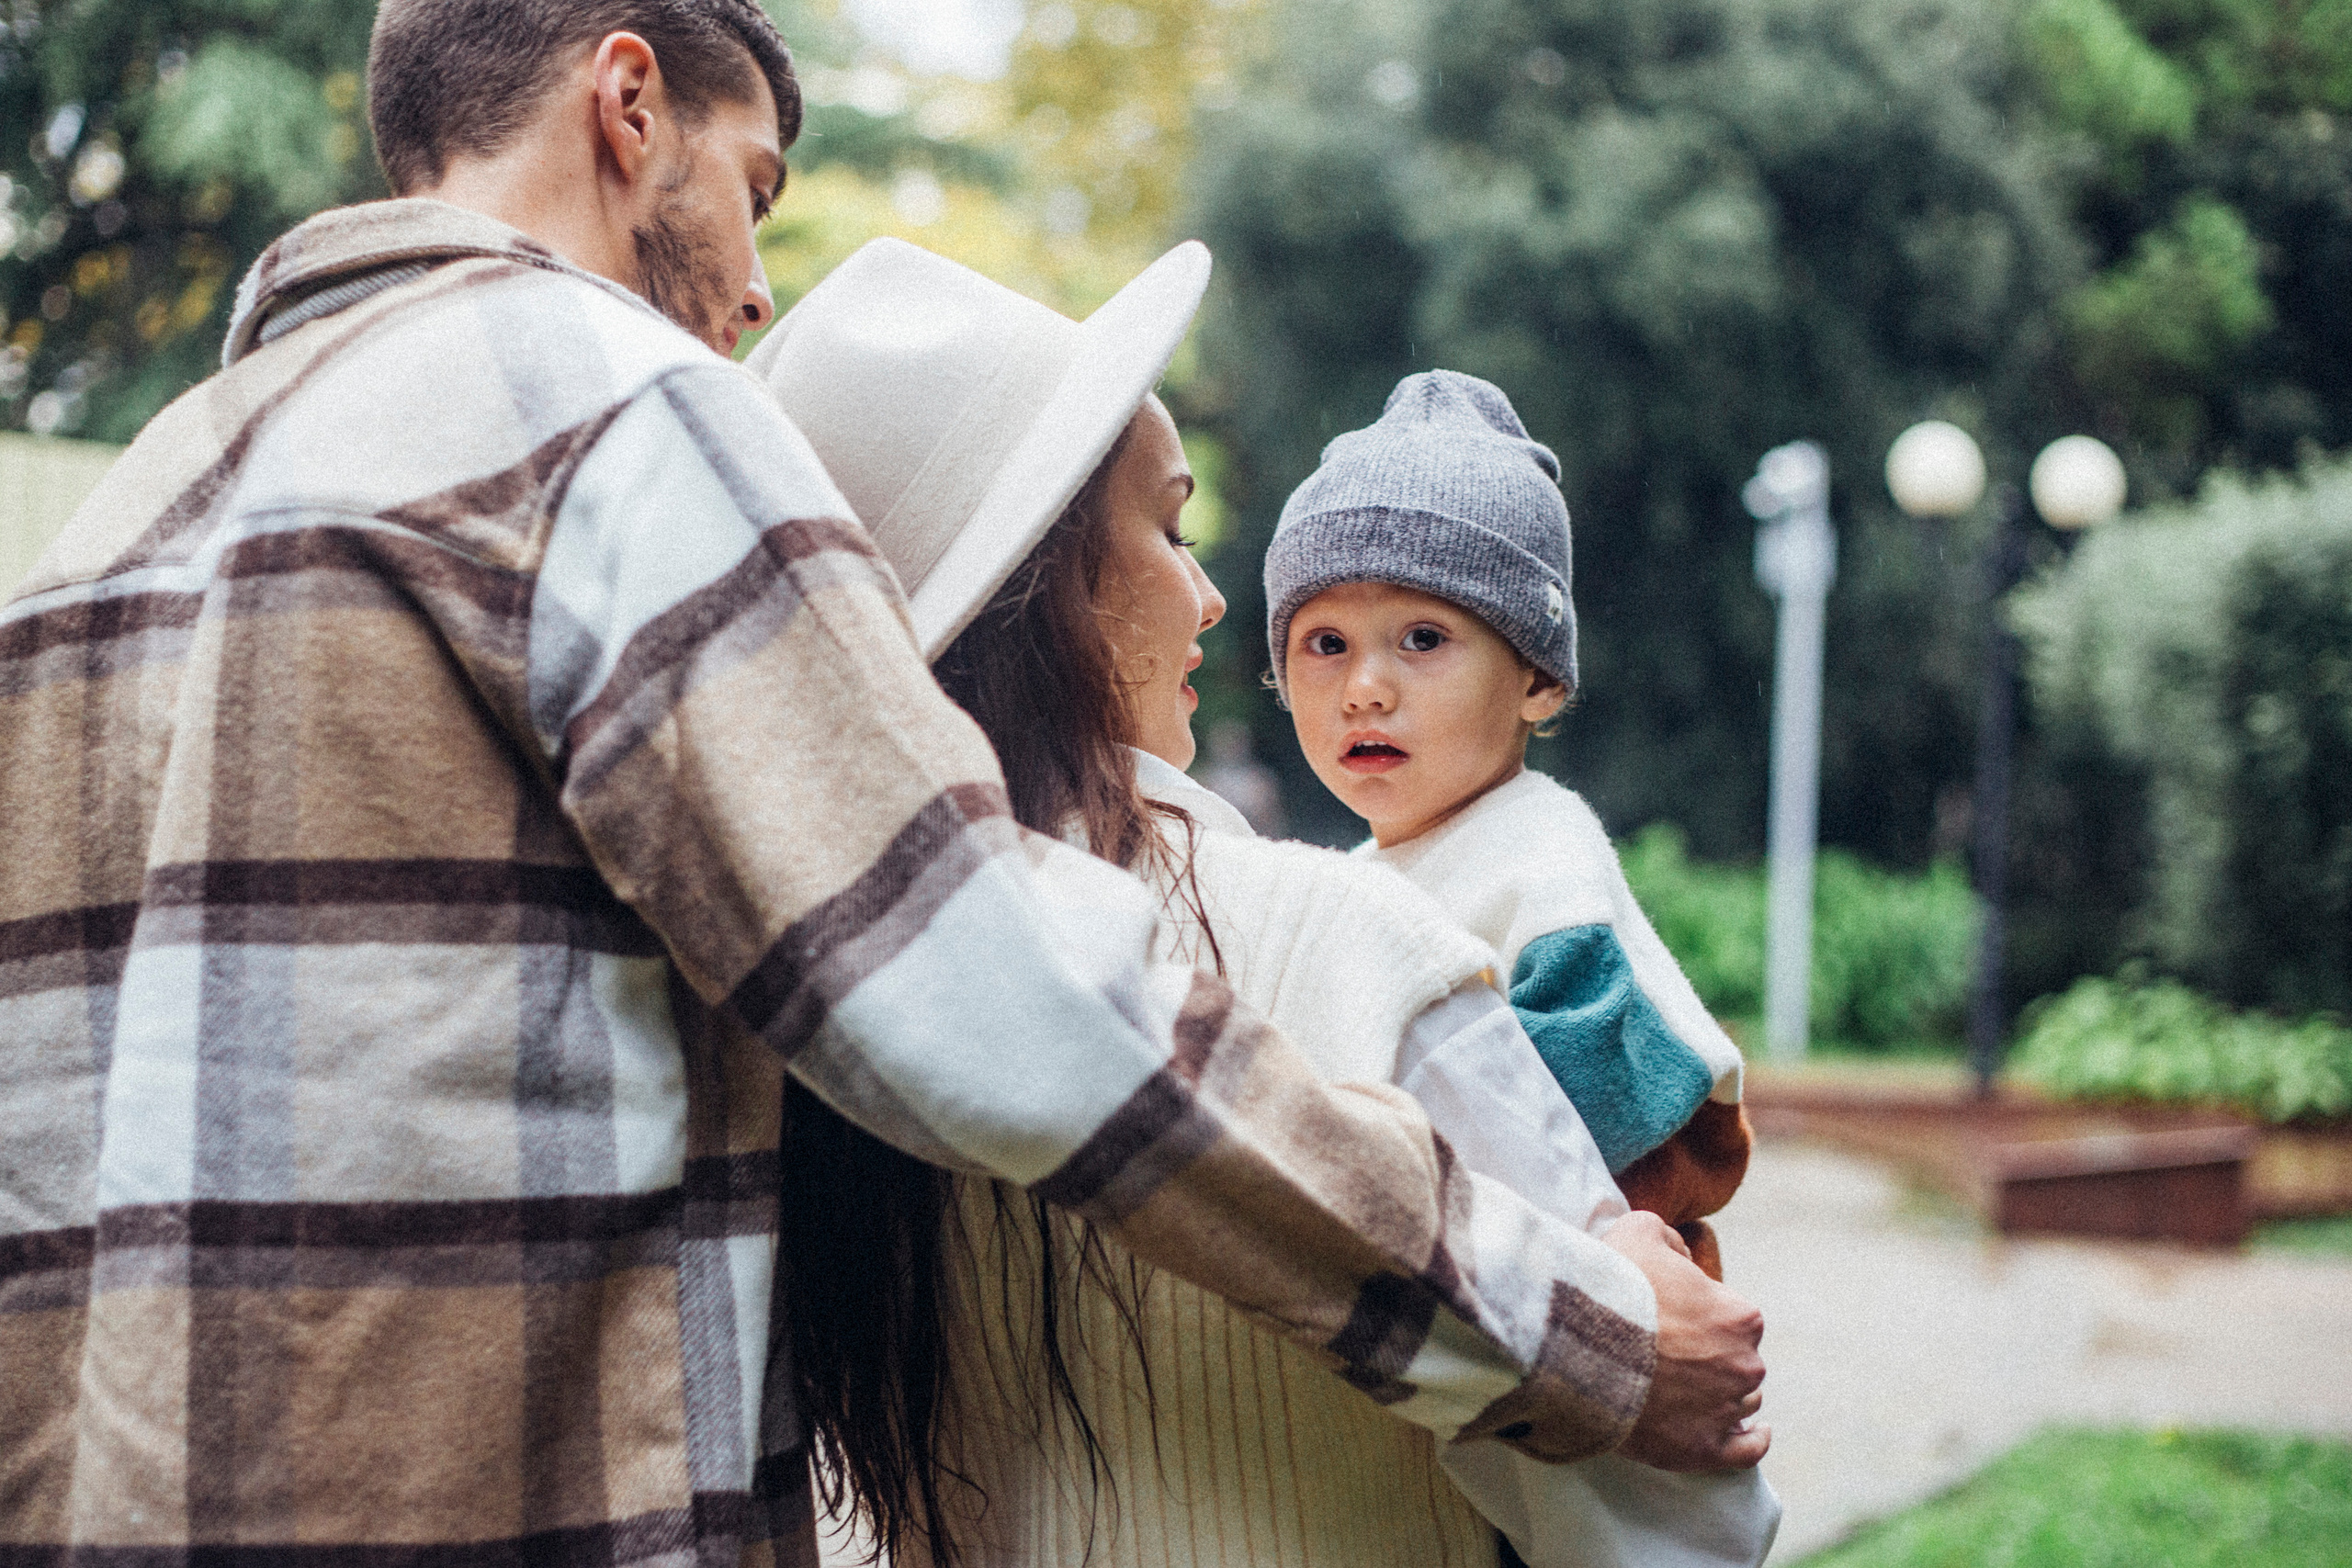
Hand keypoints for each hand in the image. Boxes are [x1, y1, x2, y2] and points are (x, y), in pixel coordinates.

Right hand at [1605, 1211, 1770, 1471]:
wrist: (1577, 1347)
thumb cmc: (1611, 1288)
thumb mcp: (1638, 1231)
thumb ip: (1668, 1236)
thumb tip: (1679, 1256)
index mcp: (1741, 1317)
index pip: (1734, 1318)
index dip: (1702, 1316)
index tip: (1671, 1318)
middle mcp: (1745, 1365)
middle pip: (1738, 1361)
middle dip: (1711, 1357)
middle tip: (1667, 1353)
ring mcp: (1726, 1411)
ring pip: (1739, 1402)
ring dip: (1720, 1395)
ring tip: (1682, 1391)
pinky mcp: (1703, 1450)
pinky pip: (1746, 1452)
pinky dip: (1753, 1443)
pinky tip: (1755, 1435)